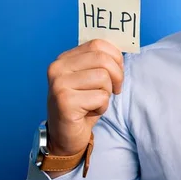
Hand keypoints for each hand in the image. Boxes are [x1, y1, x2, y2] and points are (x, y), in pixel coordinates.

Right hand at [47, 39, 123, 156]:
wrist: (65, 136)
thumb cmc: (83, 105)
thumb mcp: (91, 78)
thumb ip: (100, 62)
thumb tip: (122, 48)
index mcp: (64, 58)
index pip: (98, 44)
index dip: (115, 57)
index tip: (116, 72)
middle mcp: (57, 68)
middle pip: (103, 59)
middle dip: (117, 75)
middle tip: (114, 89)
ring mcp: (59, 84)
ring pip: (103, 78)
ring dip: (107, 94)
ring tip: (95, 102)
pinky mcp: (64, 101)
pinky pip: (100, 97)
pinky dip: (102, 107)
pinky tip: (89, 112)